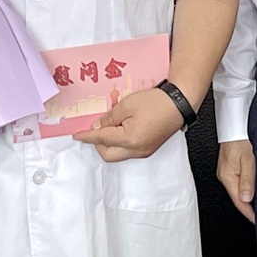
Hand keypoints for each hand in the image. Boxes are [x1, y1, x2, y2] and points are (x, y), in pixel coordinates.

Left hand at [72, 87, 187, 162]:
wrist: (180, 103)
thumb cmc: (155, 102)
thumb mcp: (127, 104)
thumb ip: (110, 118)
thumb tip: (98, 127)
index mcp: (130, 140)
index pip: (101, 139)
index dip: (87, 136)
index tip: (76, 135)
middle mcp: (136, 150)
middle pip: (108, 154)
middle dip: (97, 144)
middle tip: (95, 129)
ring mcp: (144, 151)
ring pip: (118, 154)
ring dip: (109, 144)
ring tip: (109, 126)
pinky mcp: (149, 149)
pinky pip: (128, 151)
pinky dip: (120, 143)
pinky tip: (120, 129)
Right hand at [216, 139, 256, 222]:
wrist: (236, 125)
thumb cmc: (241, 139)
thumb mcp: (248, 160)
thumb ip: (247, 180)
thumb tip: (247, 198)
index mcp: (228, 176)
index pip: (239, 201)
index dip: (248, 212)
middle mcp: (225, 175)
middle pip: (237, 197)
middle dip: (248, 208)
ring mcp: (226, 171)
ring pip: (237, 190)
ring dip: (247, 198)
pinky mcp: (229, 167)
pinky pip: (237, 182)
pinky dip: (245, 188)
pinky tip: (252, 190)